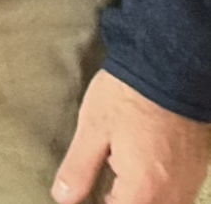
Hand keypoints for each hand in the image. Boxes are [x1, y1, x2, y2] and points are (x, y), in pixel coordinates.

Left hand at [54, 69, 210, 203]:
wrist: (168, 69)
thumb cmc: (128, 97)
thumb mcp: (92, 130)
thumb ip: (79, 169)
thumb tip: (63, 197)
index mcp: (144, 189)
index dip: (101, 203)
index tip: (93, 190)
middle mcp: (173, 193)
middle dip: (123, 200)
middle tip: (106, 182)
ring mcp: (189, 181)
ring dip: (142, 197)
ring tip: (120, 177)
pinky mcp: (197, 168)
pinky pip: (178, 194)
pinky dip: (159, 190)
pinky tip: (144, 169)